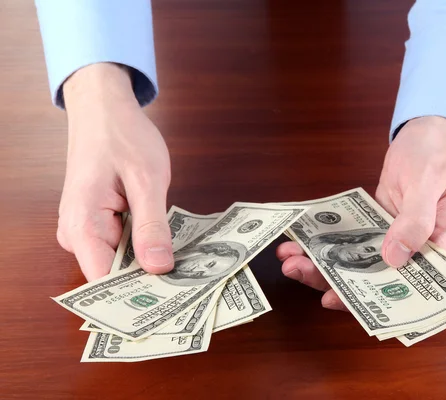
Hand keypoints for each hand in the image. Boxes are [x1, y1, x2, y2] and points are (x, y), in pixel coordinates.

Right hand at [57, 63, 173, 280]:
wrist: (103, 109)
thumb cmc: (121, 136)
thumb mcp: (146, 179)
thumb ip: (152, 226)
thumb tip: (159, 269)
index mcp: (82, 226)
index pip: (106, 282)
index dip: (140, 294)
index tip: (174, 301)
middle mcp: (78, 234)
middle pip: (116, 275)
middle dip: (151, 278)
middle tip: (191, 283)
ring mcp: (88, 230)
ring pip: (123, 261)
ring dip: (151, 261)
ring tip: (186, 265)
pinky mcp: (101, 224)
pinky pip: (124, 246)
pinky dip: (146, 246)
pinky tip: (170, 246)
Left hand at [277, 116, 445, 310]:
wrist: (431, 132)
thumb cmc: (438, 154)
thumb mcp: (428, 183)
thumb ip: (415, 221)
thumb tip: (395, 258)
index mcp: (440, 252)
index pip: (409, 291)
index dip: (372, 302)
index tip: (336, 299)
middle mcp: (418, 254)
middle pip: (374, 282)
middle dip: (332, 281)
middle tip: (297, 270)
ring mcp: (395, 241)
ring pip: (357, 264)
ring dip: (323, 264)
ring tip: (290, 257)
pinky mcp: (378, 227)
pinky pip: (351, 242)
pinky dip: (327, 243)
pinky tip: (300, 241)